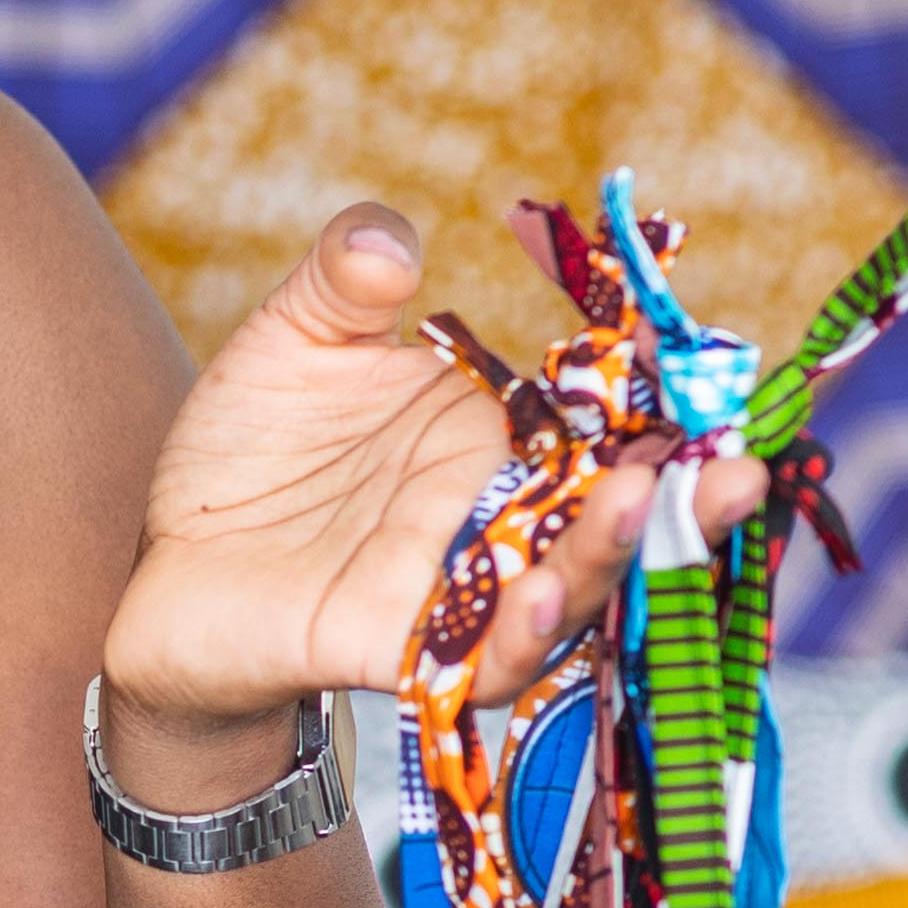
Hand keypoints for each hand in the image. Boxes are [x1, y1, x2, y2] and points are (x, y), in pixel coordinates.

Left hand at [96, 204, 765, 799]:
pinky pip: (483, 662)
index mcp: (499, 432)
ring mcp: (461, 589)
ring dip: (610, 556)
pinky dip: (518, 636)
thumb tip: (390, 245)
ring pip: (569, 589)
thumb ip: (342, 282)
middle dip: (690, 500)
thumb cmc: (246, 449)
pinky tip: (539, 599)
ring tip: (635, 507)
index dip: (671, 404)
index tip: (727, 378)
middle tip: (740, 470)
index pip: (608, 418)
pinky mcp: (405, 653)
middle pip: (620, 514)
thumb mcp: (292, 342)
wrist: (168, 563)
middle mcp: (501, 515)